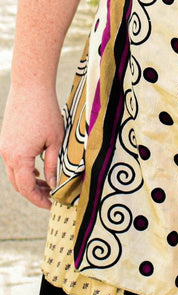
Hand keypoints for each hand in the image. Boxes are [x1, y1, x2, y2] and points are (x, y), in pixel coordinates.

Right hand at [0, 85, 63, 208]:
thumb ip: (53, 164)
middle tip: (51, 199)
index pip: (26, 188)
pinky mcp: (6, 140)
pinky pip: (13, 162)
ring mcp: (4, 147)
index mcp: (19, 157)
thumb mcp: (56, 141)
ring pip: (15, 174)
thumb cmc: (46, 113)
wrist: (30, 89)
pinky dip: (24, 171)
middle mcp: (7, 155)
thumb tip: (53, 184)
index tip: (52, 205)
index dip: (39, 200)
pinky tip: (38, 172)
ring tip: (47, 187)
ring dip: (29, 182)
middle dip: (34, 194)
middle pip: (18, 184)